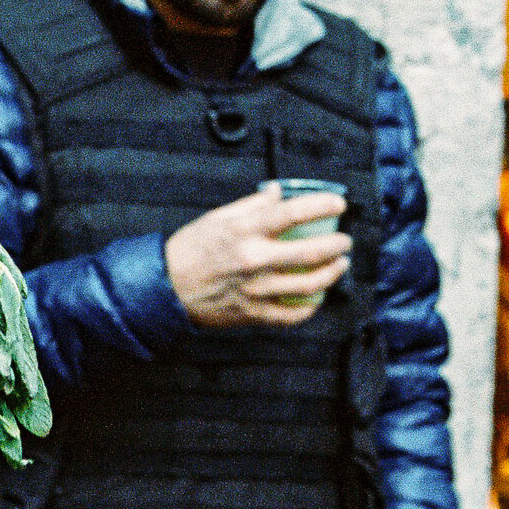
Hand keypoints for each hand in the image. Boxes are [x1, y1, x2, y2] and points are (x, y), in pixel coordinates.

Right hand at [165, 184, 352, 330]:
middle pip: (312, 252)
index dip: (324, 206)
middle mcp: (255, 260)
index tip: (339, 205)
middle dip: (337, 245)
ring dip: (332, 274)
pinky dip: (310, 307)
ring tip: (339, 266)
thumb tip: (277, 194)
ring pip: (309, 285)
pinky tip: (317, 298)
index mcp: (246, 231)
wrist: (165, 289)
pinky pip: (291, 314)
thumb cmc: (189, 250)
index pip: (296, 212)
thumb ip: (251, 206)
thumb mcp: (217, 218)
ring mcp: (256, 290)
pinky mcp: (253, 313)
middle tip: (344, 241)